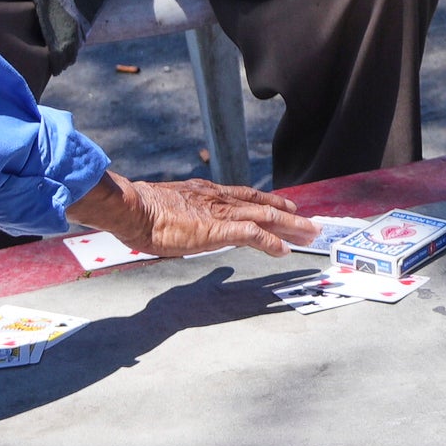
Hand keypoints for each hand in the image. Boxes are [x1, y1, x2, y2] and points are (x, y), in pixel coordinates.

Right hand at [67, 170, 311, 260]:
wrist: (134, 209)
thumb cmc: (143, 212)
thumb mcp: (170, 212)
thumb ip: (186, 218)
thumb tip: (188, 229)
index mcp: (208, 194)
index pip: (247, 196)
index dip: (270, 201)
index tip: (288, 206)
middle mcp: (220, 199)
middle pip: (263, 205)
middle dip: (290, 216)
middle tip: (312, 225)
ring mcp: (220, 213)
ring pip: (265, 217)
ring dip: (291, 227)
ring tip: (310, 235)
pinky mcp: (217, 229)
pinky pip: (252, 235)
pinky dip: (270, 242)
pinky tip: (284, 251)